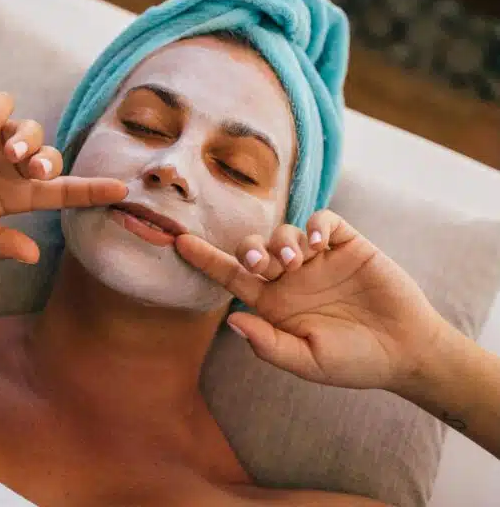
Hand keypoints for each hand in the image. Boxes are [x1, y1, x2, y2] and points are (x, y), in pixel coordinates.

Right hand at [0, 92, 126, 263]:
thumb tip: (34, 257)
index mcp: (14, 194)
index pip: (61, 191)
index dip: (91, 190)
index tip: (121, 190)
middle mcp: (11, 163)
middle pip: (51, 157)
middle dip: (49, 160)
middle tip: (34, 168)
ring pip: (31, 128)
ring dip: (25, 137)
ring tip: (5, 150)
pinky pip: (2, 104)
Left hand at [175, 210, 446, 393]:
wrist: (405, 351)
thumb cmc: (354, 362)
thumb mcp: (308, 362)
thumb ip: (269, 344)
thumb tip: (231, 319)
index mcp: (274, 304)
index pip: (231, 276)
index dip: (204, 259)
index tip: (177, 242)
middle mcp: (291, 276)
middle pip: (252, 248)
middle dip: (249, 249)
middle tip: (262, 263)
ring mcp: (318, 258)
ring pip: (283, 231)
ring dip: (283, 241)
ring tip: (298, 260)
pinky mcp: (346, 243)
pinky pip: (322, 220)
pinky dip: (315, 225)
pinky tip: (320, 243)